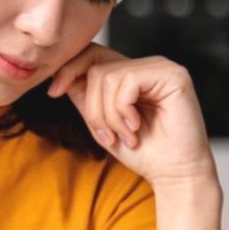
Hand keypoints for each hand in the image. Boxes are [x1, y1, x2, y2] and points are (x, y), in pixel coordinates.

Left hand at [47, 44, 215, 186]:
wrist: (174, 174)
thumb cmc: (144, 153)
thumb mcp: (102, 124)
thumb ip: (85, 99)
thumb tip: (60, 77)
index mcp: (132, 74)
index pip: (93, 55)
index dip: (69, 69)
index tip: (54, 92)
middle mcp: (147, 66)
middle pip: (96, 68)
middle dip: (93, 108)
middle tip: (107, 136)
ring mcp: (161, 67)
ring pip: (108, 76)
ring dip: (108, 114)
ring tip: (125, 135)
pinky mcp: (173, 75)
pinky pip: (127, 81)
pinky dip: (123, 110)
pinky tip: (136, 127)